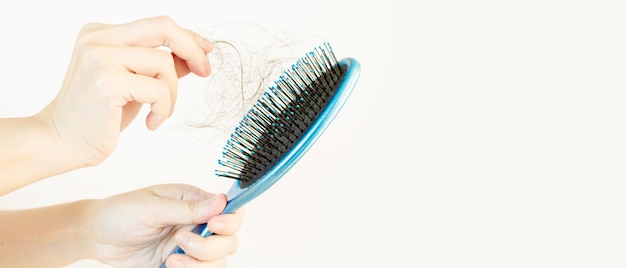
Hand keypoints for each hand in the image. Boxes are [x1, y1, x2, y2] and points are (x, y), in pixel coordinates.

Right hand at [39, 16, 212, 166]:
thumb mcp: (135, 85)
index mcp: (102, 33)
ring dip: (172, 94)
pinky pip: (158, 90)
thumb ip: (159, 67)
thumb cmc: (99, 115)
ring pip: (164, 63)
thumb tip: (194, 56)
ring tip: (160, 113)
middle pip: (163, 27)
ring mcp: (100, 57)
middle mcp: (98, 38)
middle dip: (192, 49)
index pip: (158, 25)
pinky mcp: (106, 81)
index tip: (206, 52)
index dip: (188, 37)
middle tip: (204, 72)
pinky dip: (164, 109)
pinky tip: (151, 123)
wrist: (62, 141)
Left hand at [87, 184, 243, 267]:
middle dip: (209, 247)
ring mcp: (191, 248)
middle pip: (229, 241)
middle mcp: (198, 225)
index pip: (230, 211)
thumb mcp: (152, 207)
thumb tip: (221, 201)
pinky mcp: (182, 265)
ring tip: (171, 260)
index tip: (215, 225)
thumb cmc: (120, 213)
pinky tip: (169, 267)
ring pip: (218, 262)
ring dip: (198, 264)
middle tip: (180, 242)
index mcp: (195, 202)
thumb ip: (187, 208)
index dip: (230, 221)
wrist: (96, 237)